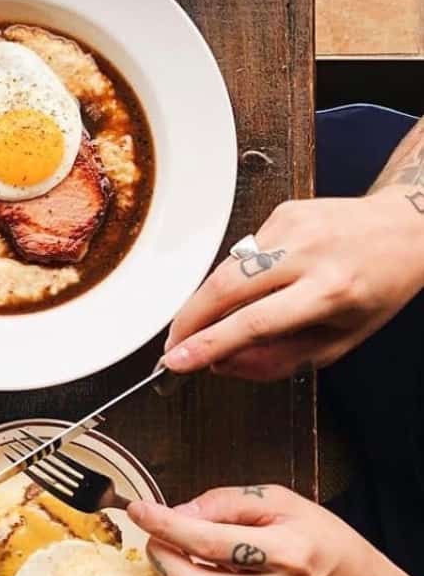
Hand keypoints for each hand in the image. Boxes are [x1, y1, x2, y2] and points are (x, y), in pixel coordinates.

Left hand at [127, 485, 395, 575]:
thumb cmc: (326, 542)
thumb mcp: (283, 503)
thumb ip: (226, 504)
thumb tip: (179, 513)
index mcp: (285, 552)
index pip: (207, 540)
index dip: (165, 525)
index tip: (138, 509)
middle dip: (159, 554)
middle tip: (154, 532)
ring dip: (175, 567)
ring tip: (181, 544)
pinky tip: (216, 568)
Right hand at [161, 187, 423, 380]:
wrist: (408, 225)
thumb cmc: (379, 286)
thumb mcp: (343, 339)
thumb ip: (281, 359)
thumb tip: (224, 364)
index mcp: (331, 292)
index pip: (256, 323)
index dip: (209, 344)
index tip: (178, 359)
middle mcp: (310, 254)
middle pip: (226, 288)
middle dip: (189, 321)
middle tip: (175, 344)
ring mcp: (293, 227)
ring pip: (226, 268)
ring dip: (206, 302)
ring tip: (206, 323)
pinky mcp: (282, 211)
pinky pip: (243, 251)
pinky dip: (240, 274)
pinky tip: (261, 279)